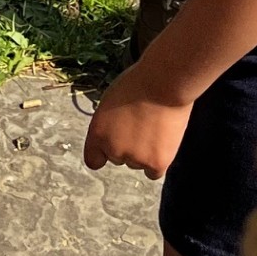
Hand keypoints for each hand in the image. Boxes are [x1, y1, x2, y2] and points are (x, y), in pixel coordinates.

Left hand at [83, 63, 192, 180]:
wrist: (164, 83)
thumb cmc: (139, 83)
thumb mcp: (111, 100)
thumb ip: (108, 122)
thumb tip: (114, 132)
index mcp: (97, 133)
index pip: (93, 159)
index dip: (102, 153)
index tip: (111, 146)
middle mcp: (113, 149)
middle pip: (118, 158)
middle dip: (127, 146)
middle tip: (140, 126)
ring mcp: (134, 159)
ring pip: (137, 164)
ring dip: (143, 153)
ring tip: (154, 128)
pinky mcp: (155, 164)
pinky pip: (153, 172)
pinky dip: (157, 162)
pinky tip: (162, 144)